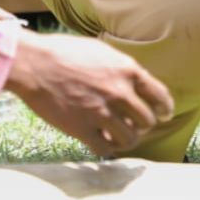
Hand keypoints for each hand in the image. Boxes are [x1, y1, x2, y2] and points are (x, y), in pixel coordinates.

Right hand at [5, 30, 173, 156]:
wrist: (34, 64)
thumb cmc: (64, 52)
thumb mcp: (101, 50)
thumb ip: (120, 68)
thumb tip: (133, 81)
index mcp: (127, 70)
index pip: (160, 95)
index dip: (164, 108)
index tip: (163, 114)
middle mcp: (119, 92)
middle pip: (147, 120)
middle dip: (143, 125)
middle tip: (135, 125)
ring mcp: (102, 112)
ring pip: (130, 138)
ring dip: (127, 139)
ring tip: (119, 136)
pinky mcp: (83, 129)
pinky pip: (106, 149)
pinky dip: (107, 148)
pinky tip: (102, 142)